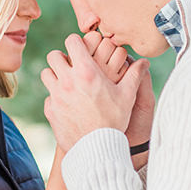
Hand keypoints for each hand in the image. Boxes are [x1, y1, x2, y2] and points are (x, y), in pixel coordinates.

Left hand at [41, 34, 149, 151]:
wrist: (97, 148)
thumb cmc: (114, 121)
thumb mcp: (127, 96)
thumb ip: (134, 75)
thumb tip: (144, 62)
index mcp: (86, 72)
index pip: (71, 41)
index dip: (77, 42)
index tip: (82, 49)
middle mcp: (67, 81)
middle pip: (54, 56)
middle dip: (62, 58)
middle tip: (72, 66)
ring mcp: (56, 96)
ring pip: (46, 74)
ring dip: (55, 75)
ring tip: (67, 82)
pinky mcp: (50, 110)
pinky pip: (48, 96)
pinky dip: (55, 97)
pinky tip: (67, 103)